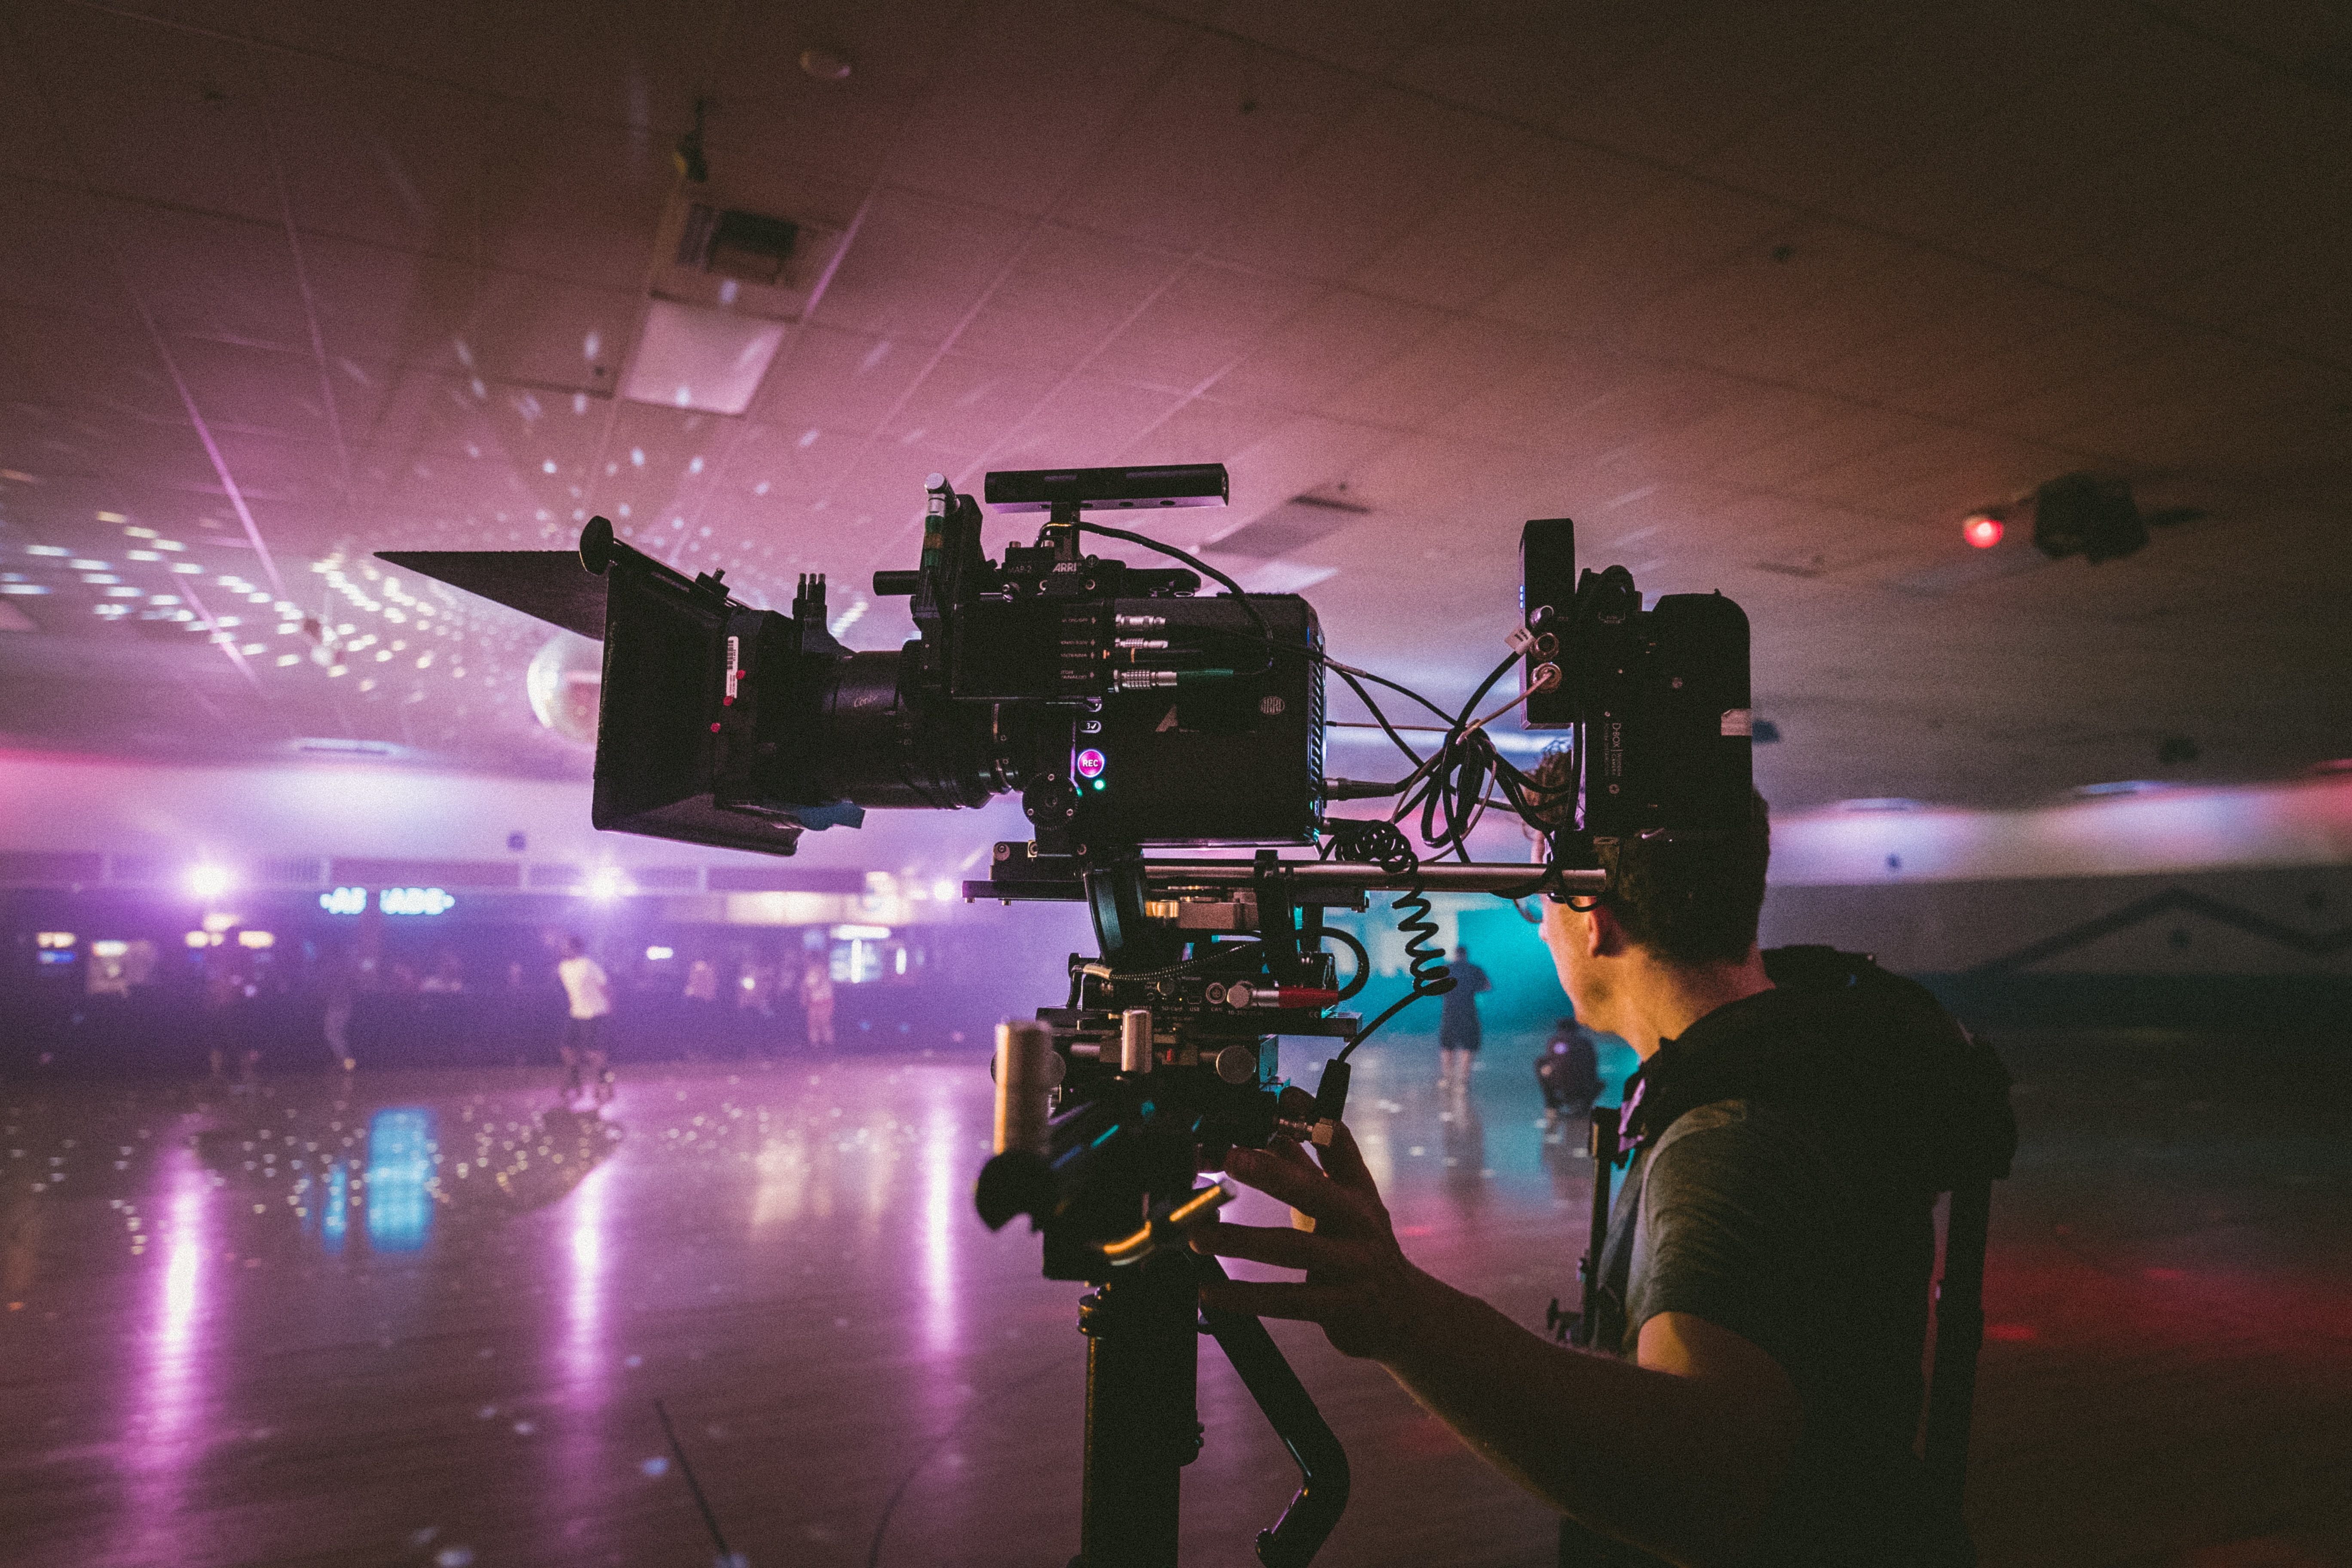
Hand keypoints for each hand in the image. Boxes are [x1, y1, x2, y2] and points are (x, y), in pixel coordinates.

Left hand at [1191, 1120, 1435, 1362]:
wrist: (1406, 1313)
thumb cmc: (1363, 1249)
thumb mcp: (1346, 1205)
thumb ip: (1309, 1171)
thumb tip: (1272, 1133)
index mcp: (1357, 1192)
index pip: (1339, 1144)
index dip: (1312, 1117)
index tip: (1282, 1097)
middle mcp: (1358, 1223)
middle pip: (1315, 1191)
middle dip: (1271, 1172)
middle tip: (1229, 1158)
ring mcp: (1351, 1266)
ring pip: (1292, 1249)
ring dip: (1240, 1240)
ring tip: (1199, 1235)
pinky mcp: (1339, 1306)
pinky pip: (1286, 1300)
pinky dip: (1245, 1296)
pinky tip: (1212, 1292)